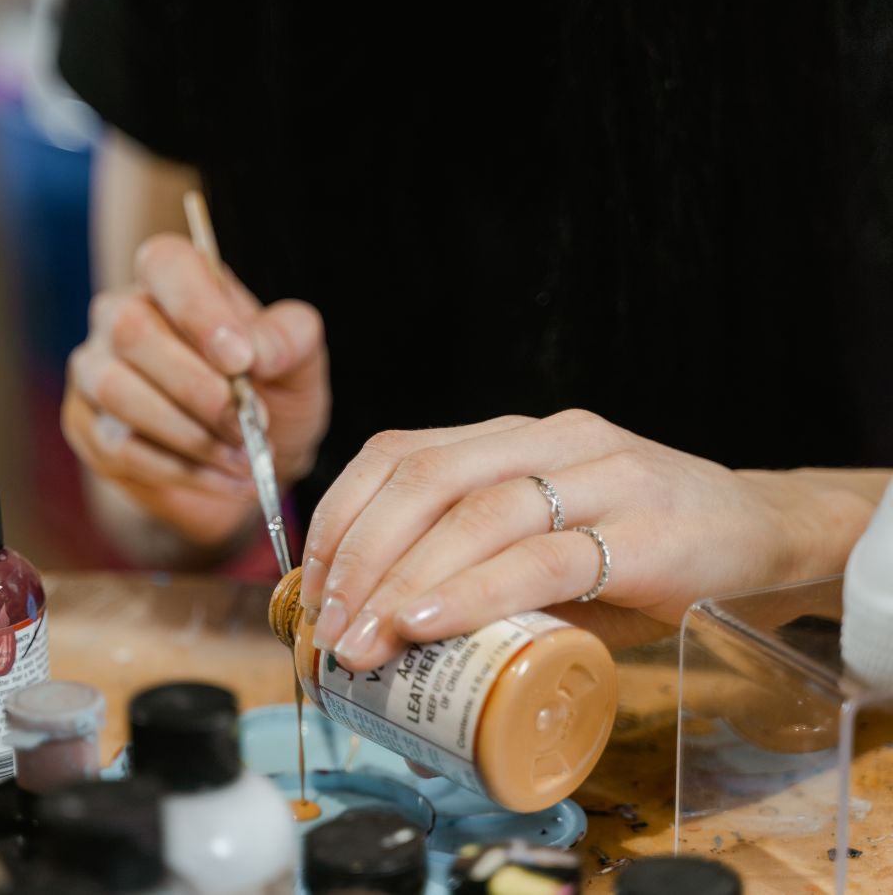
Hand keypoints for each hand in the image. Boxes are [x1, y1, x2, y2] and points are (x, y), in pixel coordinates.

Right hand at [61, 235, 329, 548]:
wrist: (251, 455)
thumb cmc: (271, 392)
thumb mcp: (300, 362)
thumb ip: (289, 340)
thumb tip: (257, 351)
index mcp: (174, 278)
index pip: (166, 264)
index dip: (199, 311)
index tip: (242, 360)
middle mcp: (121, 314)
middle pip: (131, 330)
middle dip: (196, 386)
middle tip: (249, 423)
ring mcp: (94, 370)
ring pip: (116, 391)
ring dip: (190, 434)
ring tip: (245, 457)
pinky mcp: (88, 427)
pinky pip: (119, 448)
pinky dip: (182, 471)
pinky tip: (228, 480)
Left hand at [298, 409, 866, 671]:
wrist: (765, 534)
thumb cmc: (641, 549)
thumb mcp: (548, 543)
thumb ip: (478, 567)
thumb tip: (384, 639)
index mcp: (513, 435)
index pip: (399, 455)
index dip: (342, 519)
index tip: (311, 589)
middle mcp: (551, 439)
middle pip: (424, 479)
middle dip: (359, 556)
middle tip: (327, 629)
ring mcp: (603, 477)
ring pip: (476, 514)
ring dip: (403, 582)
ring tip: (362, 641)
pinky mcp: (648, 531)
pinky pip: (544, 558)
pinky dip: (474, 592)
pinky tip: (427, 624)